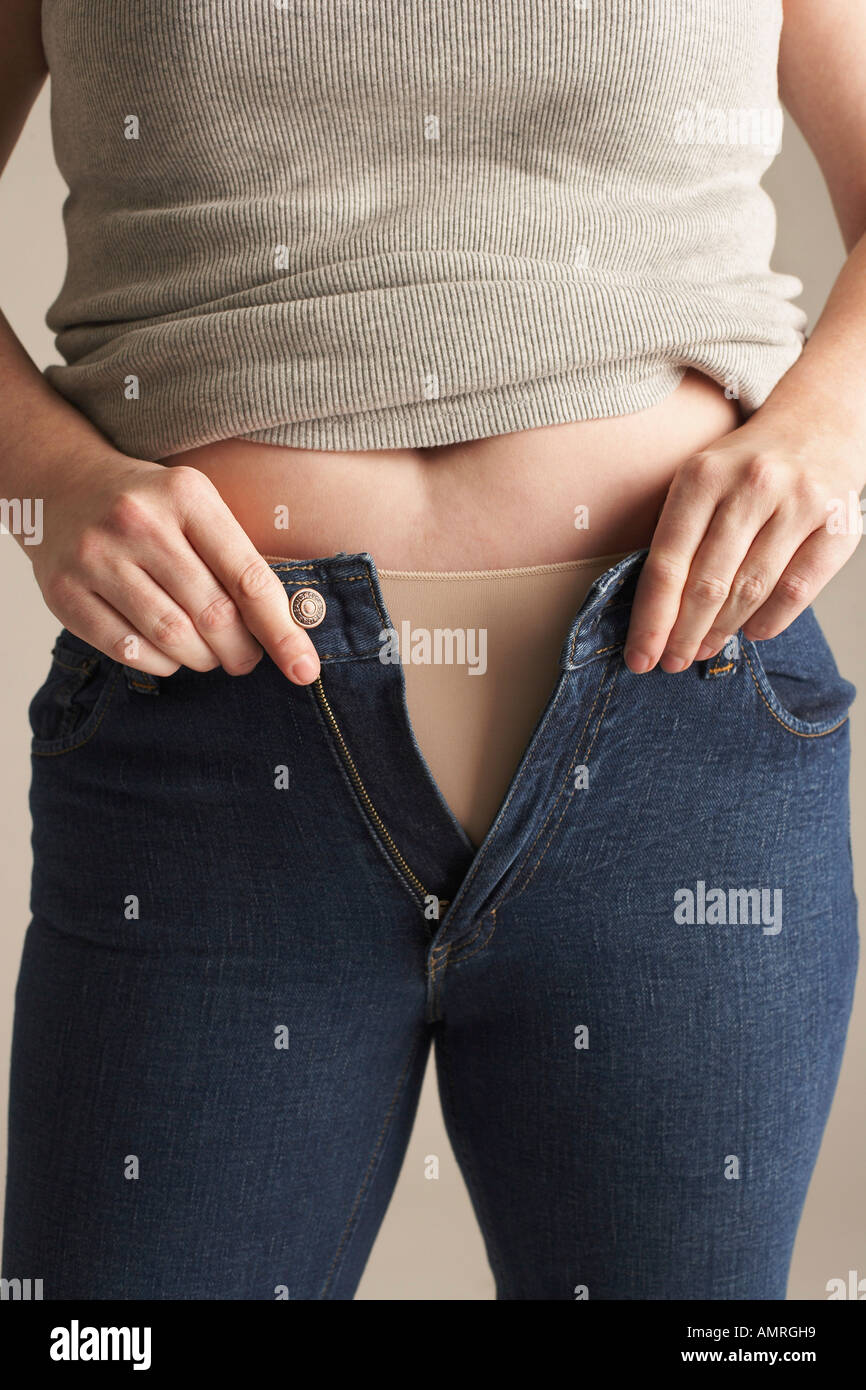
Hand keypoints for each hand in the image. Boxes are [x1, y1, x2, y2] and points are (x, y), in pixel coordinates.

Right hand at [30, 456, 320, 683]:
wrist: (59, 485)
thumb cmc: (149, 507)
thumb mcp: (197, 507)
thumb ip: (237, 558)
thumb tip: (287, 627)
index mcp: (186, 496)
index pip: (247, 577)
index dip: (282, 631)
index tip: (304, 668)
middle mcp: (138, 522)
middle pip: (212, 614)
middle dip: (240, 650)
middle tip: (244, 658)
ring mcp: (96, 557)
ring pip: (172, 638)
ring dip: (202, 659)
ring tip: (207, 654)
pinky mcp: (64, 592)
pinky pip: (128, 651)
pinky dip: (160, 663)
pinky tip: (167, 652)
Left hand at [624, 417, 863, 672]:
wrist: (819, 422)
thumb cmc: (744, 466)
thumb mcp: (700, 481)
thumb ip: (677, 536)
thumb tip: (655, 614)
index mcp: (703, 475)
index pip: (667, 562)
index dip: (652, 618)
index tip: (640, 656)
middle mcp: (752, 485)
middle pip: (708, 583)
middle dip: (684, 634)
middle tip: (672, 663)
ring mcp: (798, 503)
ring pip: (751, 589)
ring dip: (722, 630)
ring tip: (704, 650)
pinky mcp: (837, 523)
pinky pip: (798, 588)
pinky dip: (771, 619)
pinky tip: (752, 632)